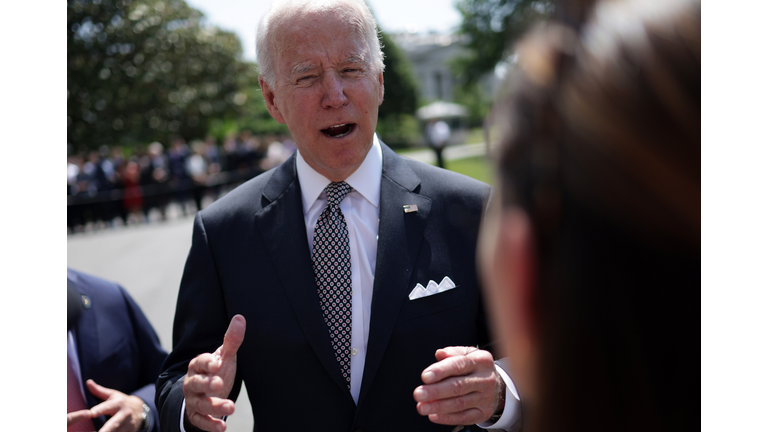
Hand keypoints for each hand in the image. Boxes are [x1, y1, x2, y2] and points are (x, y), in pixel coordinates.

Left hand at [66, 379, 145, 431]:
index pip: (108, 406)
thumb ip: (99, 391)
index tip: (91, 413)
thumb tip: (88, 382)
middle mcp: (124, 414)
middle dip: (106, 429)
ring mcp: (128, 424)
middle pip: (114, 423)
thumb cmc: (121, 401)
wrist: (140, 409)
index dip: (99, 410)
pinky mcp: (130, 431)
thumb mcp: (113, 395)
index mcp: (118, 403)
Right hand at [183, 314, 245, 431]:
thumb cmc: (215, 371)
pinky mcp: (196, 416)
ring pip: (200, 404)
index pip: (199, 362)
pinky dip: (210, 425)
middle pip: (196, 383)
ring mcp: (193, 400)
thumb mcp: (224, 357)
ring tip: (231, 407)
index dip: (207, 362)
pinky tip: (223, 427)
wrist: (204, 393)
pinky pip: (200, 422)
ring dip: (214, 406)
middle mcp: (192, 383)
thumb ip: (231, 340)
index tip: (218, 362)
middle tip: (219, 383)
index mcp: (198, 365)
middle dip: (207, 384)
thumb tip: (240, 318)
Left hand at [413, 346, 503, 425]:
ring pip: (459, 403)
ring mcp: (486, 397)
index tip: (425, 376)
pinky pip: (464, 417)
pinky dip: (447, 418)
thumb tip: (439, 354)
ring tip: (422, 407)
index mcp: (481, 361)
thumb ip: (452, 353)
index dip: (441, 371)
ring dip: (438, 406)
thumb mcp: (468, 354)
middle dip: (436, 391)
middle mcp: (485, 379)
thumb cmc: (475, 368)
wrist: (497, 385)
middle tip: (418, 393)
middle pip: (458, 386)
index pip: (459, 364)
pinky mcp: (483, 412)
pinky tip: (434, 415)